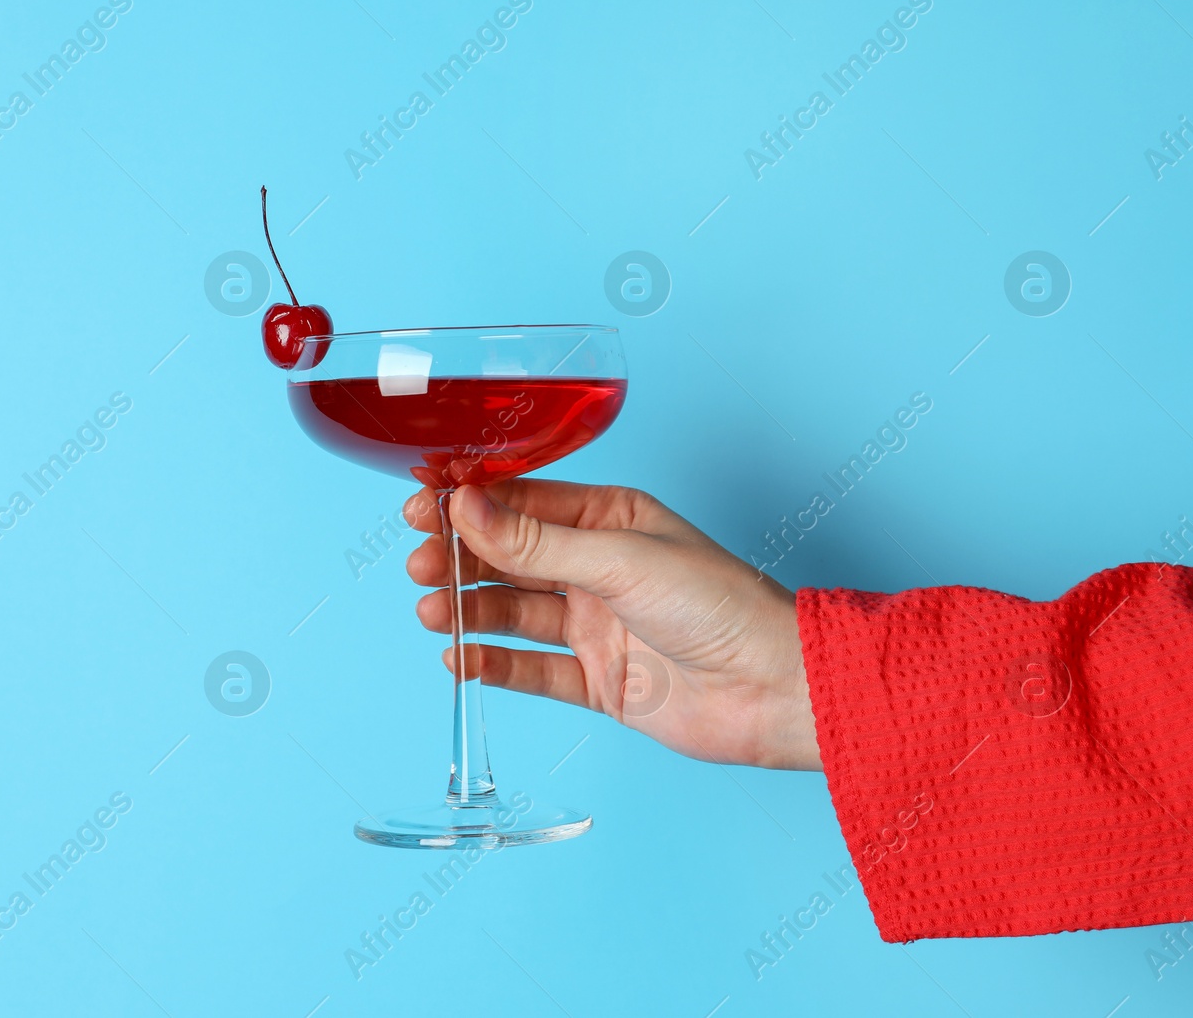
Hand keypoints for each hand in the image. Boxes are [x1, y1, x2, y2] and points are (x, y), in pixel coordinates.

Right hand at [404, 480, 820, 770]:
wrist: (774, 689)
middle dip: (459, 558)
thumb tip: (467, 506)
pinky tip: (458, 659)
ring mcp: (596, 625)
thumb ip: (537, 540)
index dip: (470, 504)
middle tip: (418, 563)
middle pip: (509, 557)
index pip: (523, 503)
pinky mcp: (597, 679)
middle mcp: (598, 568)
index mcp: (610, 518)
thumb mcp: (620, 559)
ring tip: (429, 610)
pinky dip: (492, 664)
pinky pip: (530, 668)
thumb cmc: (720, 604)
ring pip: (513, 611)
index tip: (422, 504)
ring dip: (467, 609)